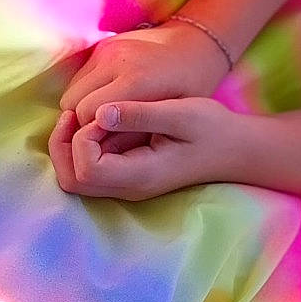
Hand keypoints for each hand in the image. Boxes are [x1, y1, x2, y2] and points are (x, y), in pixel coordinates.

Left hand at [50, 97, 239, 200]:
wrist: (237, 149)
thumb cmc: (213, 128)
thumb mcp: (181, 113)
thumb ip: (139, 114)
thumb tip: (99, 113)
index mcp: (140, 176)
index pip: (86, 169)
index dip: (82, 138)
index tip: (103, 113)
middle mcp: (129, 188)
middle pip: (71, 181)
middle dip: (63, 145)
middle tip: (77, 114)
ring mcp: (127, 185)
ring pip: (76, 178)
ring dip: (71, 145)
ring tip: (88, 116)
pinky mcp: (129, 176)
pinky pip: (91, 168)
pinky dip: (84, 146)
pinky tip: (102, 122)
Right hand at [58, 21, 231, 127]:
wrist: (196, 44)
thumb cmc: (191, 86)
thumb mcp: (175, 114)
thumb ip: (138, 129)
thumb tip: (102, 148)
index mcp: (136, 79)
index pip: (88, 113)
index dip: (92, 133)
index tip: (105, 143)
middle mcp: (116, 60)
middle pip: (74, 102)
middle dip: (82, 122)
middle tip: (102, 136)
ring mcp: (107, 49)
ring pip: (72, 89)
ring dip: (81, 107)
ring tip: (105, 121)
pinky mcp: (103, 45)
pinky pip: (79, 77)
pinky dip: (86, 93)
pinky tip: (107, 103)